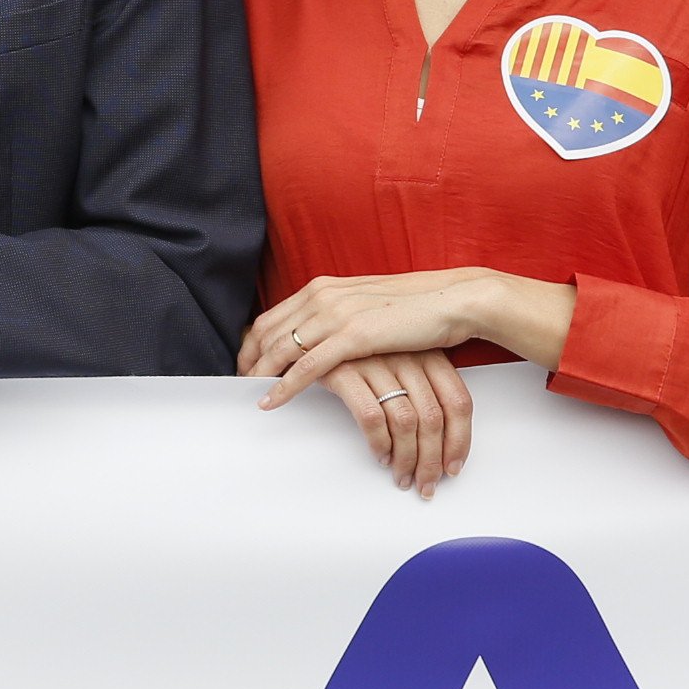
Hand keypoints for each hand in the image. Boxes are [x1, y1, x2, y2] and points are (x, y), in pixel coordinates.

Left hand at [242, 269, 574, 401]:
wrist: (452, 299)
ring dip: (260, 375)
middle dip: (248, 360)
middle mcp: (323, 296)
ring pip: (281, 349)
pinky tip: (269, 401)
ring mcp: (336, 315)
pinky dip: (283, 386)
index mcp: (324, 287)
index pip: (272, 316)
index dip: (252, 342)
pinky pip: (307, 366)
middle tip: (236, 384)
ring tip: (247, 395)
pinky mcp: (354, 336)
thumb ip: (340, 313)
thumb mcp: (367, 304)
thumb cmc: (415, 306)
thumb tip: (324, 331)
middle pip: (268, 332)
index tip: (243, 363)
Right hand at [287, 347, 472, 494]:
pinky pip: (371, 416)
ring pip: (406, 422)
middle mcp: (406, 356)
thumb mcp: (403, 356)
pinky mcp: (345, 370)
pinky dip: (378, 443)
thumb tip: (442, 437)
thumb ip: (425, 386)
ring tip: (402, 475)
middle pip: (433, 418)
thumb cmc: (365, 344)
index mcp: (428, 352)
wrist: (314, 320)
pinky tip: (379, 455)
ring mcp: (376, 362)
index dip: (460, 440)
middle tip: (426, 483)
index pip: (459, 401)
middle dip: (432, 461)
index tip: (453, 466)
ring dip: (406, 459)